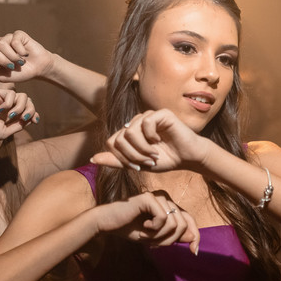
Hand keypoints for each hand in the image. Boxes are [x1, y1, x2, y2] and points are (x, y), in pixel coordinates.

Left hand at [0, 30, 54, 83]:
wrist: (38, 69)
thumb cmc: (21, 73)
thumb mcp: (4, 78)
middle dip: (0, 59)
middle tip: (11, 67)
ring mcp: (8, 38)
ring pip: (1, 43)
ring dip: (12, 56)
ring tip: (20, 63)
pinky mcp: (18, 35)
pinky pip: (14, 40)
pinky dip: (20, 51)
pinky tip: (26, 55)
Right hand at [0, 87, 39, 142]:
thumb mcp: (5, 132)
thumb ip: (19, 125)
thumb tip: (33, 118)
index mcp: (10, 114)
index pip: (27, 109)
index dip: (34, 114)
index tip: (35, 121)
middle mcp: (8, 105)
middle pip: (28, 101)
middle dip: (30, 109)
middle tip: (23, 118)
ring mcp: (2, 99)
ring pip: (23, 96)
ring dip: (21, 107)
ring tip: (11, 116)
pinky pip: (11, 93)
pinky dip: (10, 103)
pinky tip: (1, 111)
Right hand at [91, 191, 199, 254]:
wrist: (107, 223)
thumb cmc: (130, 229)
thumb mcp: (156, 238)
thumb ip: (174, 236)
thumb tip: (193, 238)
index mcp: (168, 205)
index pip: (189, 220)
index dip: (195, 236)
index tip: (194, 252)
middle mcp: (165, 198)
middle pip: (182, 224)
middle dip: (169, 239)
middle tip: (152, 242)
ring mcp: (158, 196)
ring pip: (174, 223)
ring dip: (160, 236)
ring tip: (146, 234)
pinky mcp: (150, 197)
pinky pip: (163, 219)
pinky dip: (153, 229)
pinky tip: (143, 226)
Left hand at [92, 109, 210, 172]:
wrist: (188, 157)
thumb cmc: (166, 160)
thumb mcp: (137, 164)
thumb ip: (116, 161)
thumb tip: (92, 159)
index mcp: (130, 133)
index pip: (112, 142)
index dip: (122, 157)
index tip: (137, 166)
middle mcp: (137, 122)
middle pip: (119, 138)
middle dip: (132, 155)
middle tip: (147, 162)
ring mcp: (148, 116)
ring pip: (130, 131)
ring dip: (141, 149)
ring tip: (154, 155)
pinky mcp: (160, 113)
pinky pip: (145, 122)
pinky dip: (151, 136)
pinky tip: (160, 140)